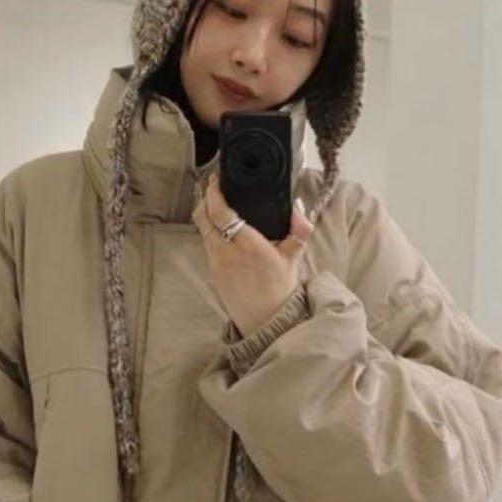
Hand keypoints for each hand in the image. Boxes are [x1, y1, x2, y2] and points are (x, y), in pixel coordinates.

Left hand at [191, 173, 314, 336]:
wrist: (266, 320)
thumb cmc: (280, 289)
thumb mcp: (294, 256)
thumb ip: (299, 228)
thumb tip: (297, 204)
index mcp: (248, 245)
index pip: (220, 212)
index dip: (214, 192)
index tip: (217, 180)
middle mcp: (227, 252)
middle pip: (203, 216)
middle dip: (205, 198)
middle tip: (214, 187)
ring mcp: (216, 263)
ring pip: (202, 229)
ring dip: (206, 213)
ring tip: (217, 203)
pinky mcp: (212, 272)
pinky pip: (206, 244)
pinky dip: (210, 231)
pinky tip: (220, 227)